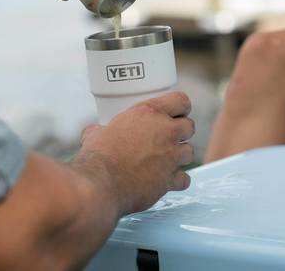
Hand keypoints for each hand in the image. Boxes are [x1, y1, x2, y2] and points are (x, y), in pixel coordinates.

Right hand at [74, 92, 194, 214]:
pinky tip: (168, 180)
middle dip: (182, 132)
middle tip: (171, 137)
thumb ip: (102, 129)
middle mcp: (165, 132)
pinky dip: (178, 180)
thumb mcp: (96, 133)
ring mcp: (170, 156)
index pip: (180, 100)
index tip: (178, 112)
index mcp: (149, 113)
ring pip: (190, 152)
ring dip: (180, 155)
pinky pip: (185, 179)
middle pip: (189, 126)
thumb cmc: (98, 157)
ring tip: (168, 159)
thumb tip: (94, 132)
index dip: (181, 107)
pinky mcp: (170, 179)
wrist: (100, 184)